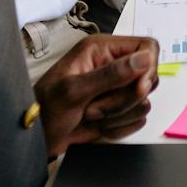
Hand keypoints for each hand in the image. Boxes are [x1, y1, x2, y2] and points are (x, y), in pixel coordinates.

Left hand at [34, 34, 159, 155]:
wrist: (37, 139)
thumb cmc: (46, 109)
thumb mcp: (74, 90)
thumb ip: (111, 74)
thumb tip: (145, 58)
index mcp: (102, 49)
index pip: (147, 47)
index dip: (148, 68)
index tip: (138, 88)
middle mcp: (114, 66)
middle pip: (149, 78)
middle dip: (125, 100)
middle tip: (95, 107)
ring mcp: (117, 89)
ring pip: (143, 102)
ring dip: (118, 115)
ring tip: (91, 115)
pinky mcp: (119, 110)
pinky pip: (137, 119)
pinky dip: (119, 128)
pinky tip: (98, 127)